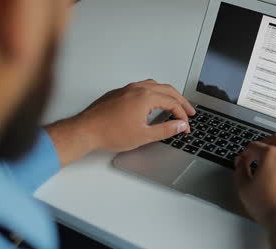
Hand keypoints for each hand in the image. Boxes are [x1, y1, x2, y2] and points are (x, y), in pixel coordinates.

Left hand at [78, 79, 194, 151]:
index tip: (185, 126)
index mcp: (145, 97)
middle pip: (167, 90)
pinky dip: (155, 93)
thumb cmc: (109, 132)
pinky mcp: (120, 92)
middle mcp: (137, 88)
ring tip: (175, 104)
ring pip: (155, 85)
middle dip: (181, 101)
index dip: (182, 115)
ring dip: (168, 94)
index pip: (172, 103)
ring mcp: (127, 89)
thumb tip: (180, 125)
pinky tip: (153, 102)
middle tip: (189, 112)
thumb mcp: (144, 135)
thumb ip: (166, 130)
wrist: (86, 130)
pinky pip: (143, 86)